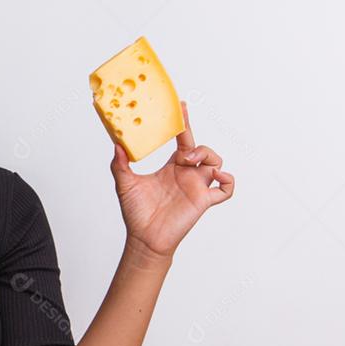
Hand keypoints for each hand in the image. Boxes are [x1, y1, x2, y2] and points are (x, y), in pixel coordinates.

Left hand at [109, 100, 234, 259]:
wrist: (144, 239)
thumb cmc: (136, 213)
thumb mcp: (125, 184)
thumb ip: (120, 164)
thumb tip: (116, 144)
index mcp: (171, 167)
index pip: (182, 139)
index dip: (184, 123)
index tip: (181, 107)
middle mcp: (186, 174)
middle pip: (201, 148)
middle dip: (196, 143)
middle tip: (183, 147)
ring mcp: (197, 187)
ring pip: (216, 163)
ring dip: (208, 156)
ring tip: (190, 161)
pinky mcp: (203, 201)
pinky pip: (226, 189)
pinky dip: (227, 180)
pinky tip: (216, 176)